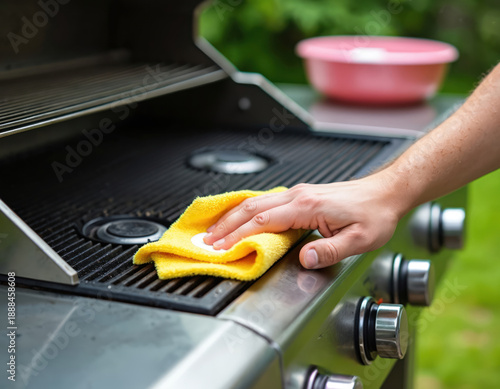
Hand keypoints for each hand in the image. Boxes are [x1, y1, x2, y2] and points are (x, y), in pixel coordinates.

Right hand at [203, 173, 403, 268]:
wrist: (385, 193)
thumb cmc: (374, 215)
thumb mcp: (359, 239)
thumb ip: (330, 250)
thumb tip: (304, 259)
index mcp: (307, 206)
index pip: (262, 221)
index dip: (238, 235)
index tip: (221, 247)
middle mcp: (298, 196)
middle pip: (251, 207)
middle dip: (226, 224)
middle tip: (206, 240)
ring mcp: (298, 193)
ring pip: (255, 201)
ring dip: (233, 215)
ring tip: (215, 229)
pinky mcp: (301, 195)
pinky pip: (265, 200)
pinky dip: (246, 209)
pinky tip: (240, 216)